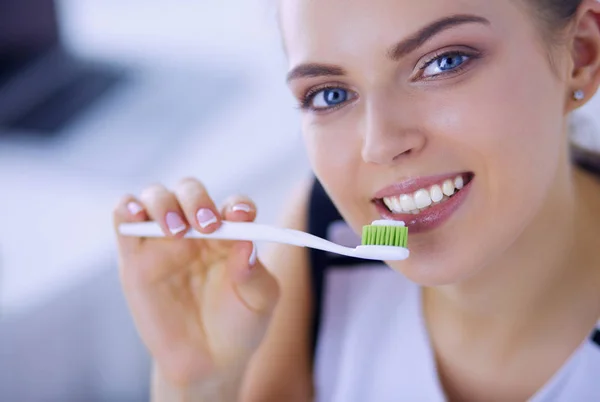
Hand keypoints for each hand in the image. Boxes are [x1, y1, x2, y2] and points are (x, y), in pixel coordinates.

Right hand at [113, 178, 279, 389]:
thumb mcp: (259, 303)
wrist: (207, 363)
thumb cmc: (239, 326)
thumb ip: (255, 275)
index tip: (241, 217)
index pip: (233, 206)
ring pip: (155, 197)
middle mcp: (196, 230)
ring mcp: (164, 240)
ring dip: (163, 203)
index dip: (237, 206)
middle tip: (206, 225)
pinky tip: (136, 214)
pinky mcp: (135, 257)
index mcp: (230, 234)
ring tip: (176, 230)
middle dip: (197, 200)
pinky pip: (125, 221)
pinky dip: (127, 209)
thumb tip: (246, 245)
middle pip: (190, 192)